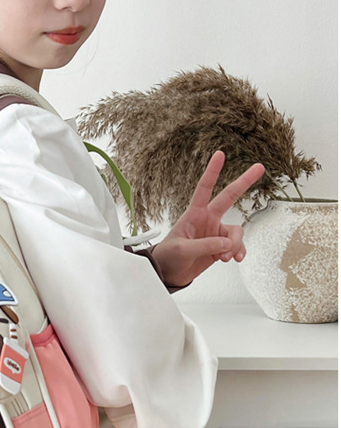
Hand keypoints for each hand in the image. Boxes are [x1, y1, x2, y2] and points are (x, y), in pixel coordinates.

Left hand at [149, 151, 264, 287]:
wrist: (170, 274)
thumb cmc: (169, 257)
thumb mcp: (183, 250)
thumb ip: (205, 245)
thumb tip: (226, 243)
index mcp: (194, 214)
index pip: (204, 188)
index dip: (212, 171)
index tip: (220, 154)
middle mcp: (208, 219)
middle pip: (229, 197)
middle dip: (244, 182)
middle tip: (259, 168)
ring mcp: (216, 232)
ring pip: (236, 232)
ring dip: (235, 244)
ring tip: (226, 257)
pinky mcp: (221, 247)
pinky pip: (237, 246)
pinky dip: (238, 252)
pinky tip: (235, 259)